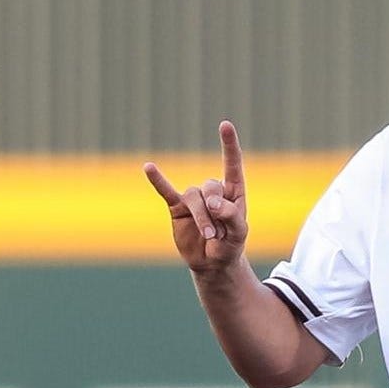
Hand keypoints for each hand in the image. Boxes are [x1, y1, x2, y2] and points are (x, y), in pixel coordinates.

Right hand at [144, 120, 247, 273]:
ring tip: (210, 236)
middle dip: (214, 211)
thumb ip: (231, 215)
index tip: (225, 124)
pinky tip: (148, 167)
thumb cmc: (231, 245)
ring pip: (193, 197)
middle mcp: (213, 190)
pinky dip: (158, 180)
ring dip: (201, 218)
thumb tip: (213, 203)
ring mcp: (194, 198)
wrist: (213, 263)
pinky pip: (166, 191)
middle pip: (210, 187)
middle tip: (218, 233)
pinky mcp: (177, 208)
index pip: (231, 163)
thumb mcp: (239, 233)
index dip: (228, 144)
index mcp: (233, 190)